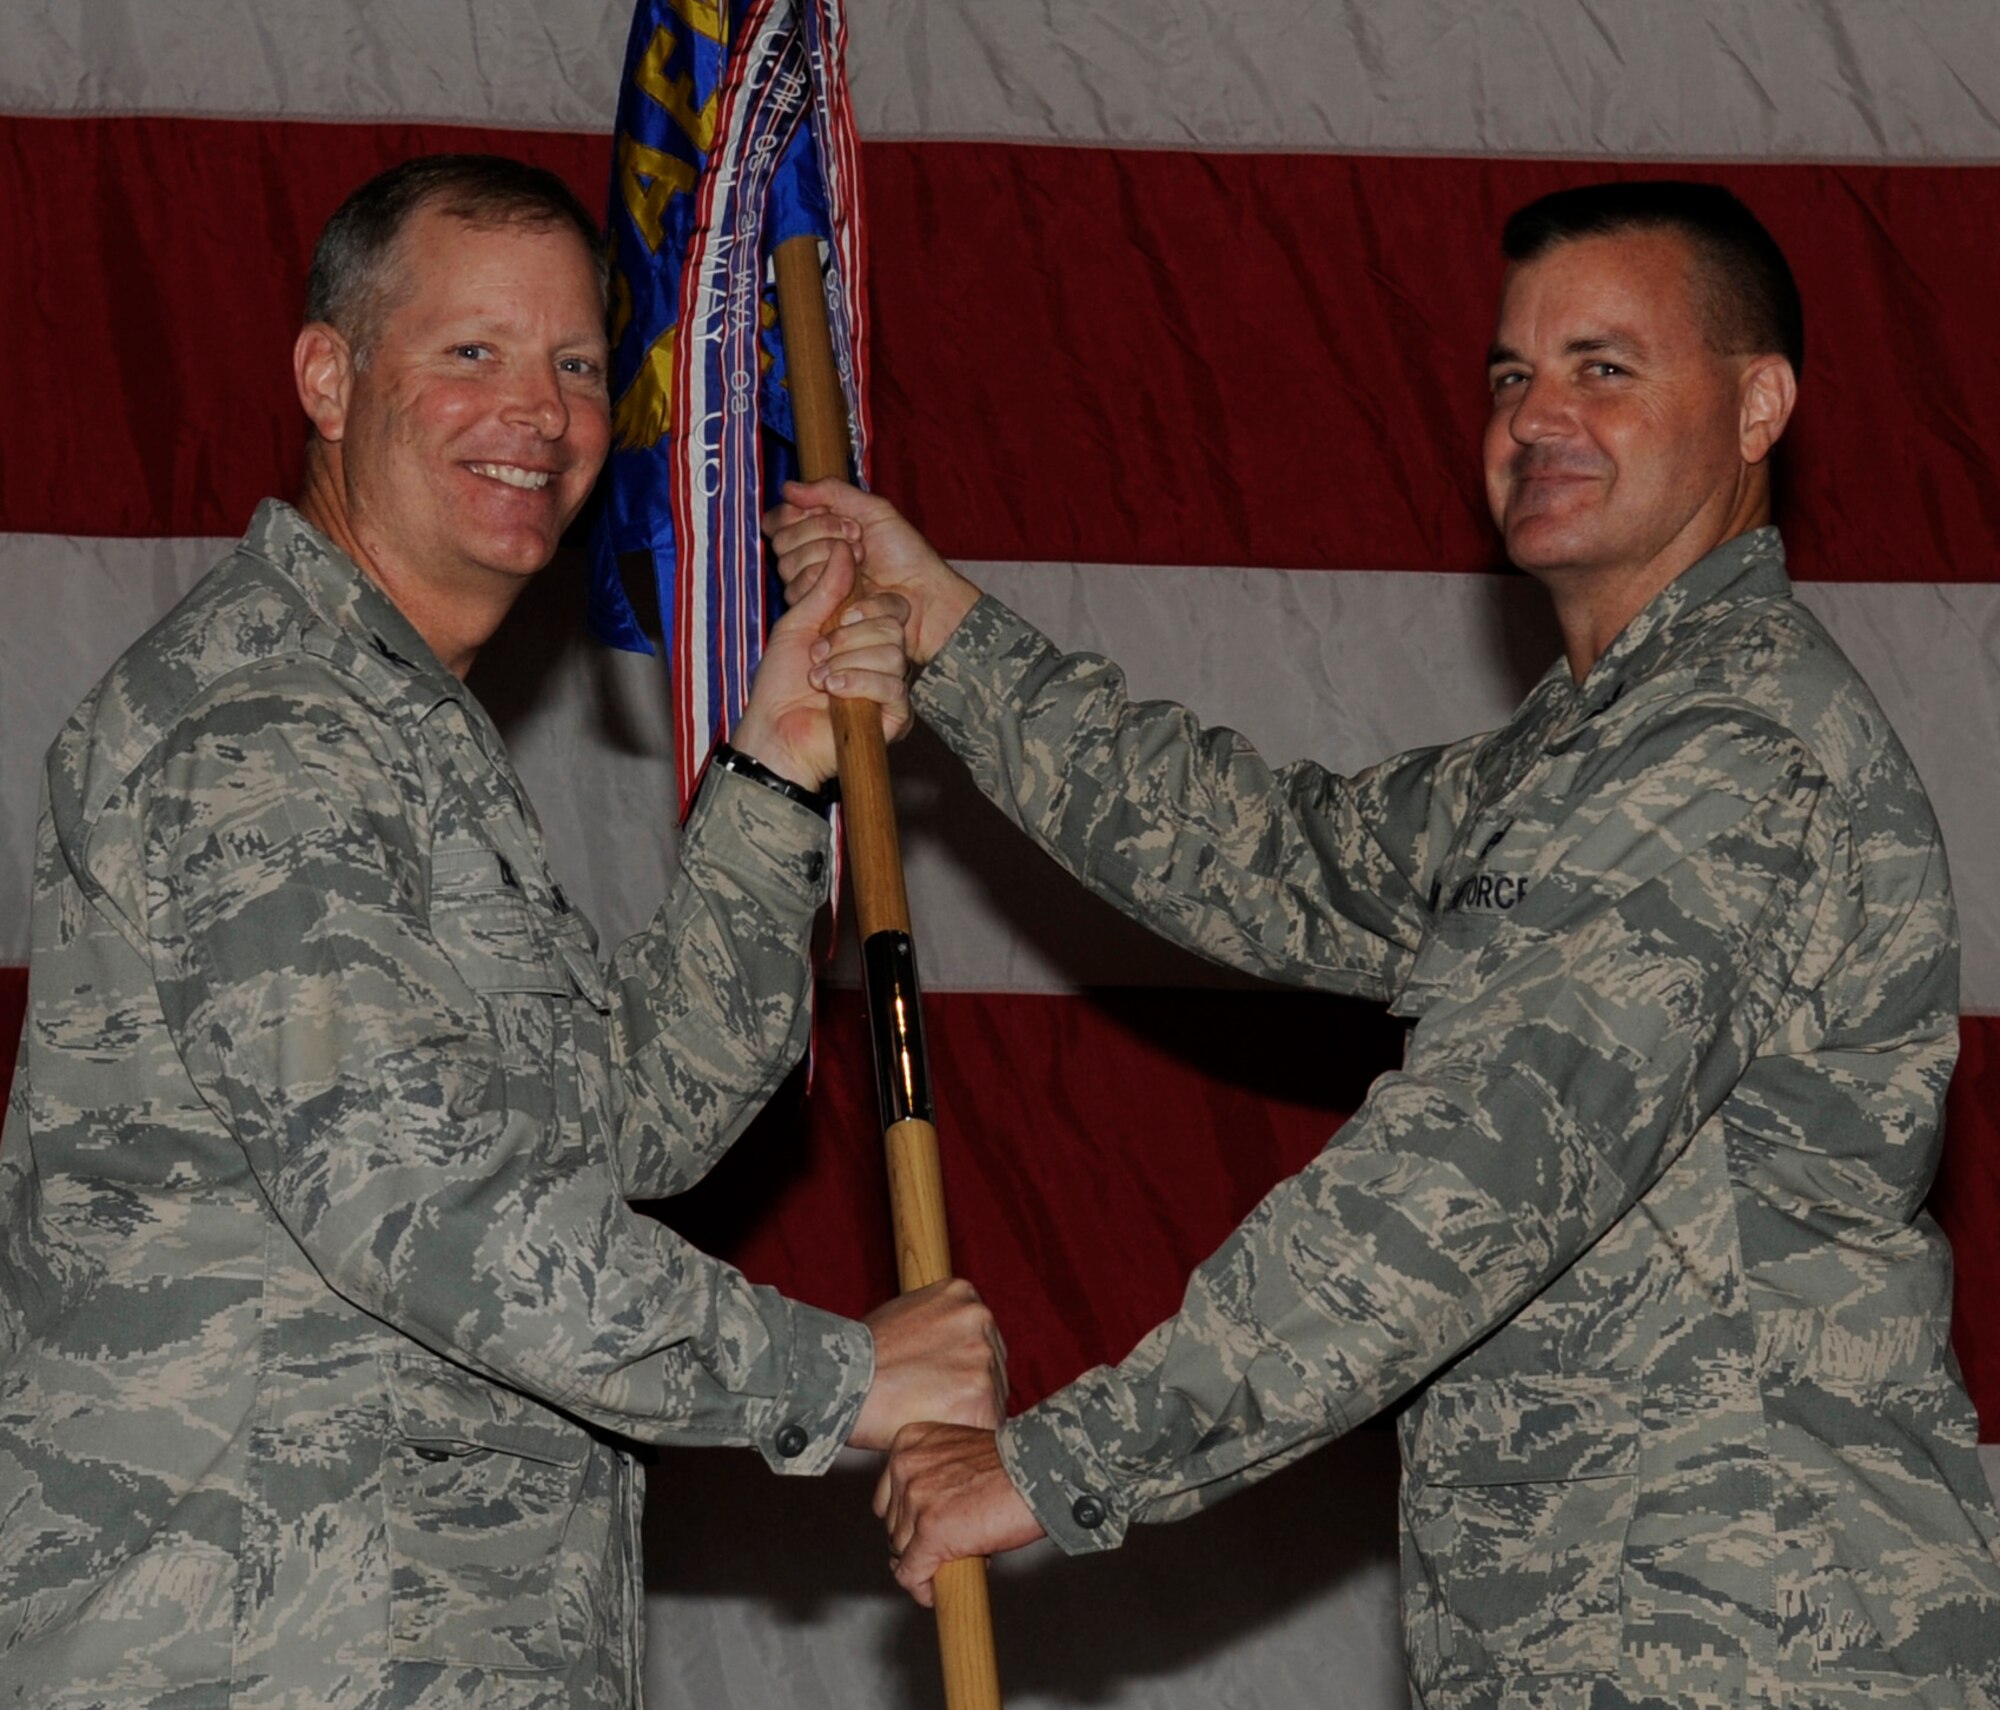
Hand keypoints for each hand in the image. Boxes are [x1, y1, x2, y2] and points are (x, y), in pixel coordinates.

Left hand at [730, 539, 911, 788]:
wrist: (774, 732)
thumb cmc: (780, 685)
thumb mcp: (798, 626)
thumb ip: (824, 589)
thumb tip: (844, 548)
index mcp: (862, 636)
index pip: (887, 606)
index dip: (863, 605)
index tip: (834, 618)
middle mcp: (880, 659)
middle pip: (892, 626)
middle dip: (848, 637)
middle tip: (818, 654)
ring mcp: (890, 688)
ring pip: (893, 653)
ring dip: (847, 661)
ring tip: (819, 678)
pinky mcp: (895, 716)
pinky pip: (893, 685)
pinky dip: (857, 682)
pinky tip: (833, 692)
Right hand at [763, 479, 981, 668]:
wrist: (923, 592)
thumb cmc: (905, 554)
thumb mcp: (872, 510)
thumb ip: (831, 493)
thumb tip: (787, 487)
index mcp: (818, 532)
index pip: (779, 520)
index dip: (798, 514)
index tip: (834, 513)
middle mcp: (809, 559)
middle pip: (782, 540)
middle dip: (820, 531)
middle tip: (857, 535)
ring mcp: (812, 587)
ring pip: (788, 564)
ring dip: (828, 554)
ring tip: (862, 558)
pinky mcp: (817, 611)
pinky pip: (798, 590)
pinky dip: (827, 576)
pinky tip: (854, 579)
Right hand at [850, 1279, 1007, 1451]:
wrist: (839, 1383)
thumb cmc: (859, 1358)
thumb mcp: (902, 1316)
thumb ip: (936, 1328)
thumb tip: (949, 1350)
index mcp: (962, 1294)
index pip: (980, 1339)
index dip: (961, 1367)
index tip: (943, 1384)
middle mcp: (979, 1317)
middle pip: (993, 1366)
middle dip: (969, 1390)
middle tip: (932, 1406)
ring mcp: (983, 1356)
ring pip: (993, 1399)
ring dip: (968, 1415)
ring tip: (927, 1420)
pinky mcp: (981, 1396)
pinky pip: (987, 1428)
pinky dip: (965, 1440)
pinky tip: (938, 1439)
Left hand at [874, 1423, 1045, 1605]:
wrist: (1039, 1474)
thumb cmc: (1012, 1464)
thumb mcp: (960, 1454)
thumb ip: (935, 1475)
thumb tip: (923, 1518)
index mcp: (910, 1442)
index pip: (889, 1495)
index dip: (908, 1519)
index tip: (926, 1529)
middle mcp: (906, 1467)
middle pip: (894, 1524)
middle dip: (918, 1541)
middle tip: (952, 1544)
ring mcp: (916, 1500)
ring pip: (901, 1551)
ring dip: (926, 1563)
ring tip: (956, 1560)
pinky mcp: (930, 1532)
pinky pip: (912, 1573)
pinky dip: (922, 1588)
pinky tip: (934, 1593)